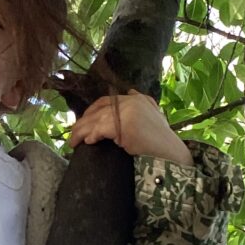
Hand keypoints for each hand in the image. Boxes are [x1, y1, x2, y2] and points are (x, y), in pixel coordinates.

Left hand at [68, 90, 192, 165]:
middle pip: (98, 110)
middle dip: (83, 122)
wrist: (171, 153)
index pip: (106, 101)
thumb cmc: (160, 140)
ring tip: (73, 142)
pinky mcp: (125, 125)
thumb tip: (130, 91)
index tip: (82, 123)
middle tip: (73, 135)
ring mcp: (128, 112)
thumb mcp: (152, 115)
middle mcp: (131, 101)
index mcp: (136, 98)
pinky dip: (92, 135)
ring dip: (82, 132)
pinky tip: (88, 142)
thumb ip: (141, 103)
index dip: (91, 112)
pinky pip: (101, 129)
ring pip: (96, 120)